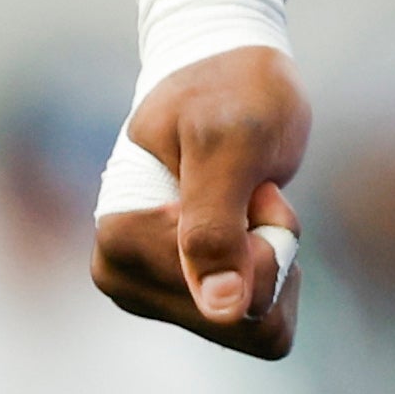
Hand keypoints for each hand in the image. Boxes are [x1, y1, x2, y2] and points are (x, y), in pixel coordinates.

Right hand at [93, 43, 307, 358]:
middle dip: (266, 251)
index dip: (256, 241)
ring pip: (254, 324)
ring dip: (272, 254)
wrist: (231, 69)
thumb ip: (216, 225)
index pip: (223, 303)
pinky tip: (250, 218)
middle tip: (250, 185)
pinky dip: (275, 267)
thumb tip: (220, 308)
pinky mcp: (189, 296)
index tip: (237, 177)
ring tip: (248, 195)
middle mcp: (126, 280)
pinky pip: (261, 323)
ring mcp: (157, 292)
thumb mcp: (230, 143)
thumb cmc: (231, 91)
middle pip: (239, 322)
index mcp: (119, 246)